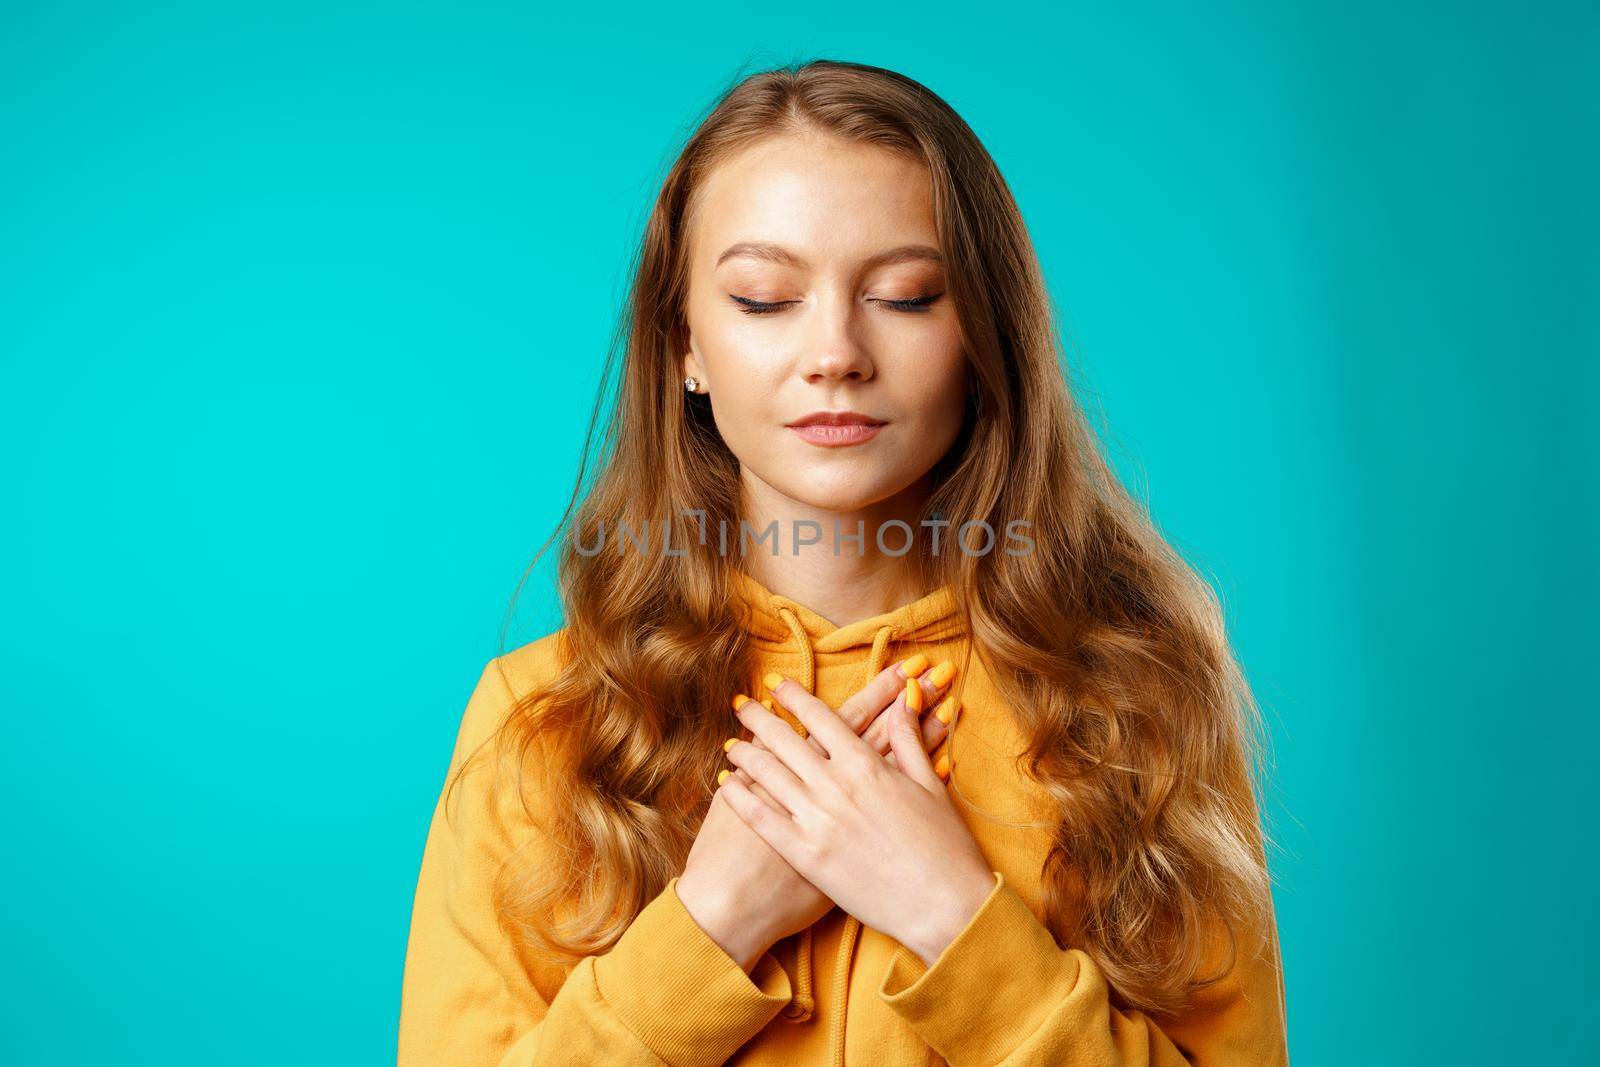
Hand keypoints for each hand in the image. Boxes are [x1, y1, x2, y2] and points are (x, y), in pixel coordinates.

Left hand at [717, 676, 996, 967]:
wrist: (943, 906)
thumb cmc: (944, 846)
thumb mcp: (930, 784)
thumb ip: (910, 739)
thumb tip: (905, 697)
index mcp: (866, 764)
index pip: (820, 717)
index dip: (793, 697)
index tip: (775, 684)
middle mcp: (835, 786)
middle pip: (784, 740)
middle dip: (759, 719)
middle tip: (741, 706)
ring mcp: (816, 820)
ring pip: (766, 773)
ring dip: (744, 753)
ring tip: (731, 744)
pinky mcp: (805, 855)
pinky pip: (760, 818)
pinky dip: (739, 797)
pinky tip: (727, 786)